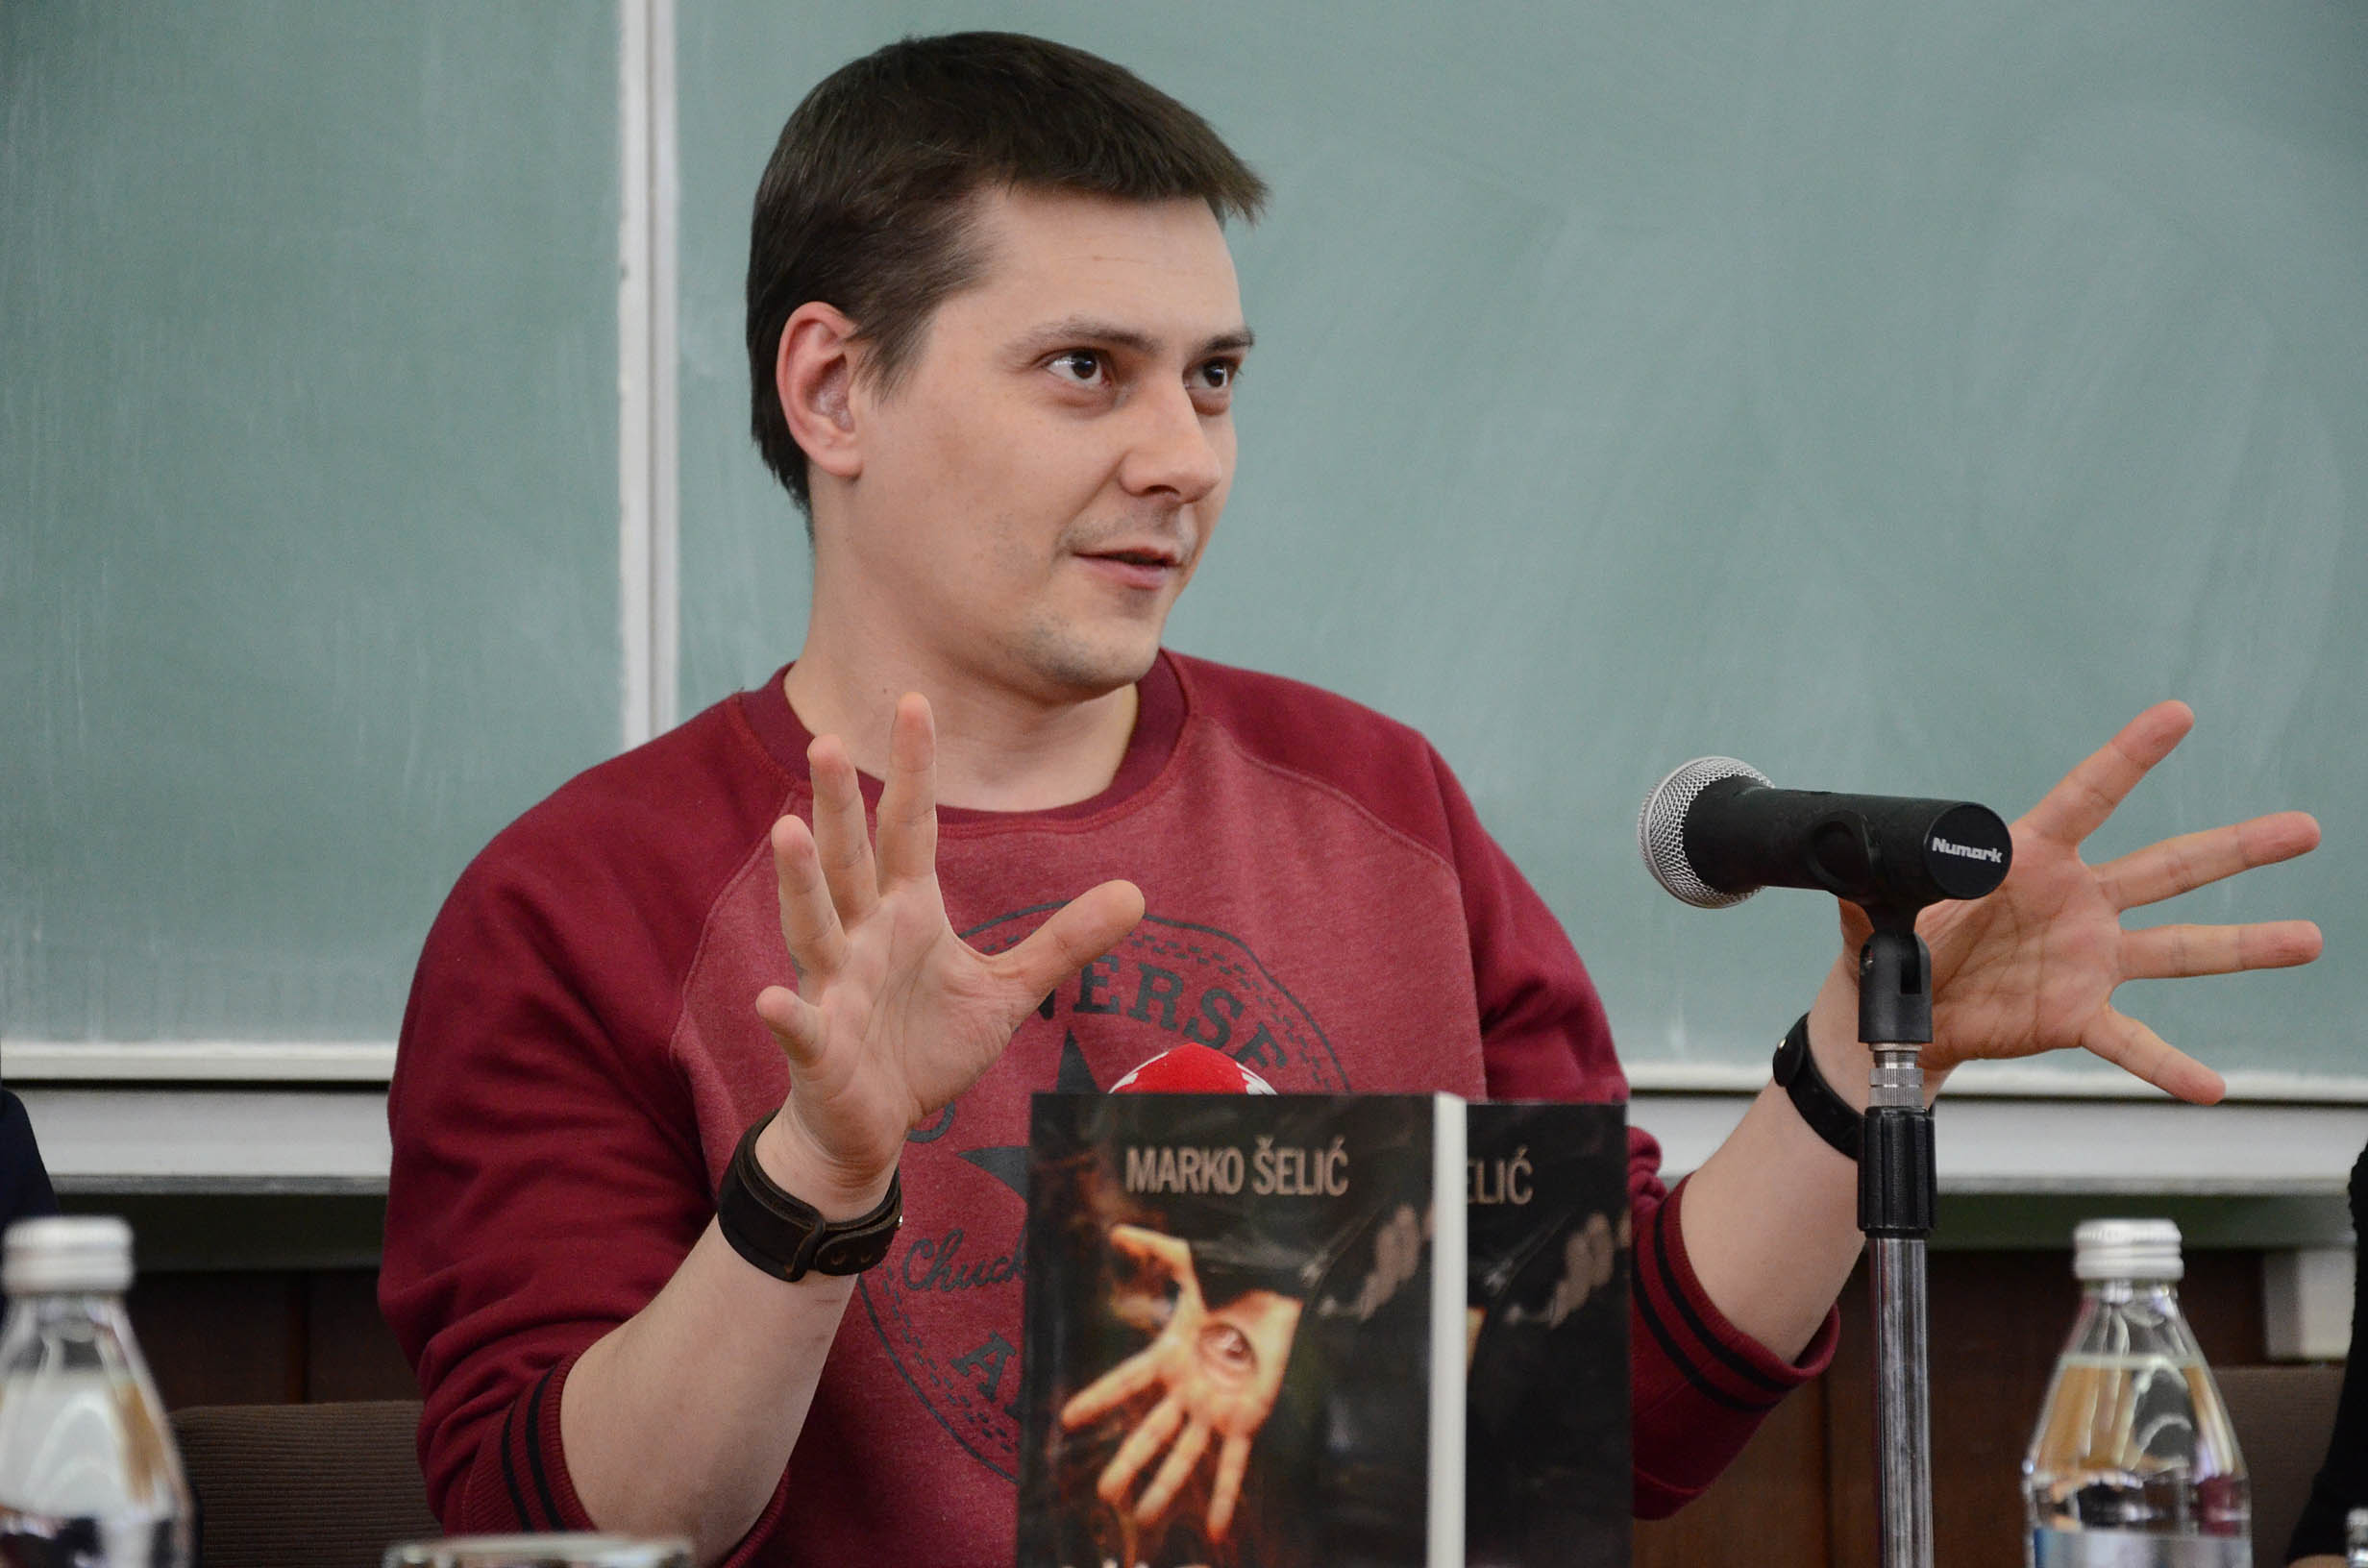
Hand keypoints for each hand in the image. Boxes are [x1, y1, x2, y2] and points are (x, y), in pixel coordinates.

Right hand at [753, 694, 1143, 1206]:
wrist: (875, 1125)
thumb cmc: (928, 1047)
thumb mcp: (1009, 989)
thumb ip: (1064, 941)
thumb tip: (1138, 892)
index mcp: (907, 912)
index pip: (910, 826)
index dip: (913, 768)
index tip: (914, 701)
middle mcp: (862, 935)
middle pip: (850, 858)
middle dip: (837, 802)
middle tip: (823, 736)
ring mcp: (833, 986)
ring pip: (812, 923)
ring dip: (800, 880)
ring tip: (786, 830)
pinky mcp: (819, 1045)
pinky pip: (801, 1023)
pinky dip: (787, 1012)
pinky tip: (771, 998)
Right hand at [1059, 1225, 1302, 1539]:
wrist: (1279, 1290)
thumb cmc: (1233, 1278)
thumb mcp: (1190, 1261)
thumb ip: (1154, 1248)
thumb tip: (1116, 1233)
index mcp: (1170, 1357)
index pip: (1126, 1382)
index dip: (1099, 1399)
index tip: (1067, 1419)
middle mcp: (1188, 1389)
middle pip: (1151, 1432)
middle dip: (1128, 1462)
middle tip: (1104, 1493)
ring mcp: (1216, 1408)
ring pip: (1185, 1455)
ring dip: (1165, 1486)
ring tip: (1144, 1515)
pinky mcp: (1246, 1419)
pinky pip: (1233, 1463)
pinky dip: (1223, 1495)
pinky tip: (1215, 1528)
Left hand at [1850, 701, 2320, 1102]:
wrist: (1898, 1014)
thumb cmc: (1896, 943)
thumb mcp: (1876, 905)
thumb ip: (1874, 880)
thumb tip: (1852, 861)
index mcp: (2030, 858)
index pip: (2087, 797)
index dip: (2130, 757)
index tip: (2176, 716)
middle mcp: (2076, 902)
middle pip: (2169, 867)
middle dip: (2237, 848)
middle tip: (2303, 828)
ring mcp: (2086, 958)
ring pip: (2179, 948)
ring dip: (2244, 946)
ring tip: (2307, 938)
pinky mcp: (2077, 1013)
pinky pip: (2131, 1042)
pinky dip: (2169, 1066)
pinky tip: (2210, 1086)